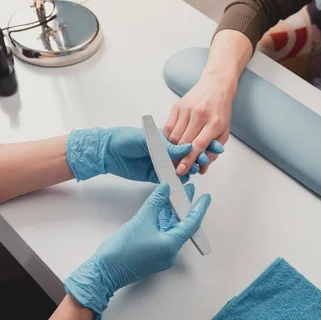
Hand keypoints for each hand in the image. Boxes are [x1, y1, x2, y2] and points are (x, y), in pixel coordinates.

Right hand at [64, 183, 210, 319]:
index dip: (199, 208)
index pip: (192, 224)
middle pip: (182, 226)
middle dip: (184, 207)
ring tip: (175, 195)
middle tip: (187, 190)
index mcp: (171, 245)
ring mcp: (161, 254)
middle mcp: (170, 252)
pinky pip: (163, 235)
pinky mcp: (153, 254)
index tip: (205, 197)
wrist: (104, 271)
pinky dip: (163, 221)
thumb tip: (166, 189)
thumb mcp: (141, 220)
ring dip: (173, 213)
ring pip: (171, 230)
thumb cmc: (122, 249)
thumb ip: (156, 202)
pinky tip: (162, 209)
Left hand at [67, 127, 207, 182]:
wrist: (106, 152)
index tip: (214, 146)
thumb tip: (184, 148)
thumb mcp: (146, 139)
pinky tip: (184, 179)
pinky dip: (178, 181)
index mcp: (166, 139)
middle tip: (205, 159)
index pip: (188, 141)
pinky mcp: (155, 175)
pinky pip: (170, 180)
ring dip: (190, 169)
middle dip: (198, 157)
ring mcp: (161, 164)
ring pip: (181, 168)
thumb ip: (166, 146)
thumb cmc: (124, 138)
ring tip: (196, 169)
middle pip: (188, 156)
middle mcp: (166, 151)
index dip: (202, 143)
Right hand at [164, 72, 234, 175]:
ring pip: (174, 136)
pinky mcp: (177, 106)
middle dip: (178, 158)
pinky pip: (168, 127)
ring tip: (173, 156)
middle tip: (175, 167)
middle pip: (183, 142)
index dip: (188, 159)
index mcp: (214, 123)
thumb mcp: (224, 131)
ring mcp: (187, 109)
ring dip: (172, 149)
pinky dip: (168, 138)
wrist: (215, 86)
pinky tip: (172, 142)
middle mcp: (200, 115)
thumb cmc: (220, 111)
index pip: (198, 145)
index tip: (181, 170)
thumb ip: (214, 151)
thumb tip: (202, 169)